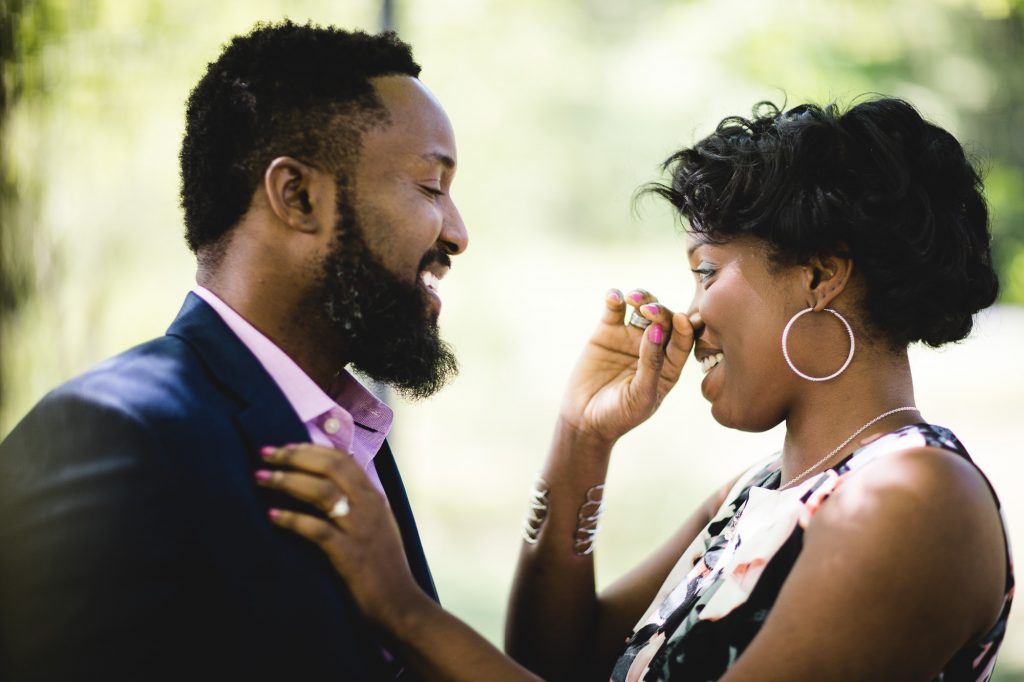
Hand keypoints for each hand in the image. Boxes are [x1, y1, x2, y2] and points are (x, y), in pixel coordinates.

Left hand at [255, 443, 427, 630]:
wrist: (399, 604)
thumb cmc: (383, 568)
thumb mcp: (378, 526)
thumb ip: (359, 504)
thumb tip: (330, 486)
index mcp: (375, 497)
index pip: (342, 459)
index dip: (311, 449)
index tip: (284, 447)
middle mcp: (369, 507)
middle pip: (329, 467)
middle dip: (294, 456)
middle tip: (265, 454)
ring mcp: (359, 529)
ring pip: (321, 492)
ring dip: (286, 481)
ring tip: (260, 478)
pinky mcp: (348, 553)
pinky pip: (315, 529)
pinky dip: (291, 519)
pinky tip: (271, 516)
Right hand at [559, 289, 693, 444]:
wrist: (585, 420)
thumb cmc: (619, 415)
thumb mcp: (641, 396)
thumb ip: (651, 365)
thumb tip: (656, 330)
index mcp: (669, 365)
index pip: (683, 341)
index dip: (684, 328)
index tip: (680, 319)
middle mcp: (654, 346)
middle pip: (664, 320)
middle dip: (660, 311)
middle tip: (649, 310)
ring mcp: (630, 337)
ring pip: (643, 308)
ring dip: (642, 298)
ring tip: (632, 299)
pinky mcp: (607, 331)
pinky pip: (614, 309)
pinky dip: (615, 298)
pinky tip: (614, 297)